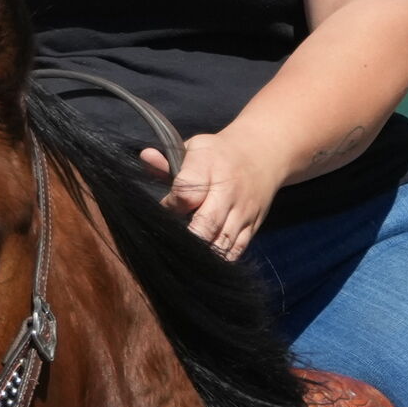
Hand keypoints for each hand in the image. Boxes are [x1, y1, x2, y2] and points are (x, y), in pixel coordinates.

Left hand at [139, 127, 281, 260]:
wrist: (263, 156)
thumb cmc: (218, 155)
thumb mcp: (194, 148)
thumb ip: (167, 161)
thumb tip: (144, 157)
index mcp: (209, 165)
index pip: (186, 193)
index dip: (171, 206)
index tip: (165, 208)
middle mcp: (228, 191)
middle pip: (205, 224)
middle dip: (186, 237)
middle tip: (173, 239)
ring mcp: (242, 211)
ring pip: (221, 242)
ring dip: (201, 252)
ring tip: (187, 253)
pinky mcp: (253, 226)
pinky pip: (236, 250)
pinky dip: (219, 258)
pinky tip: (205, 258)